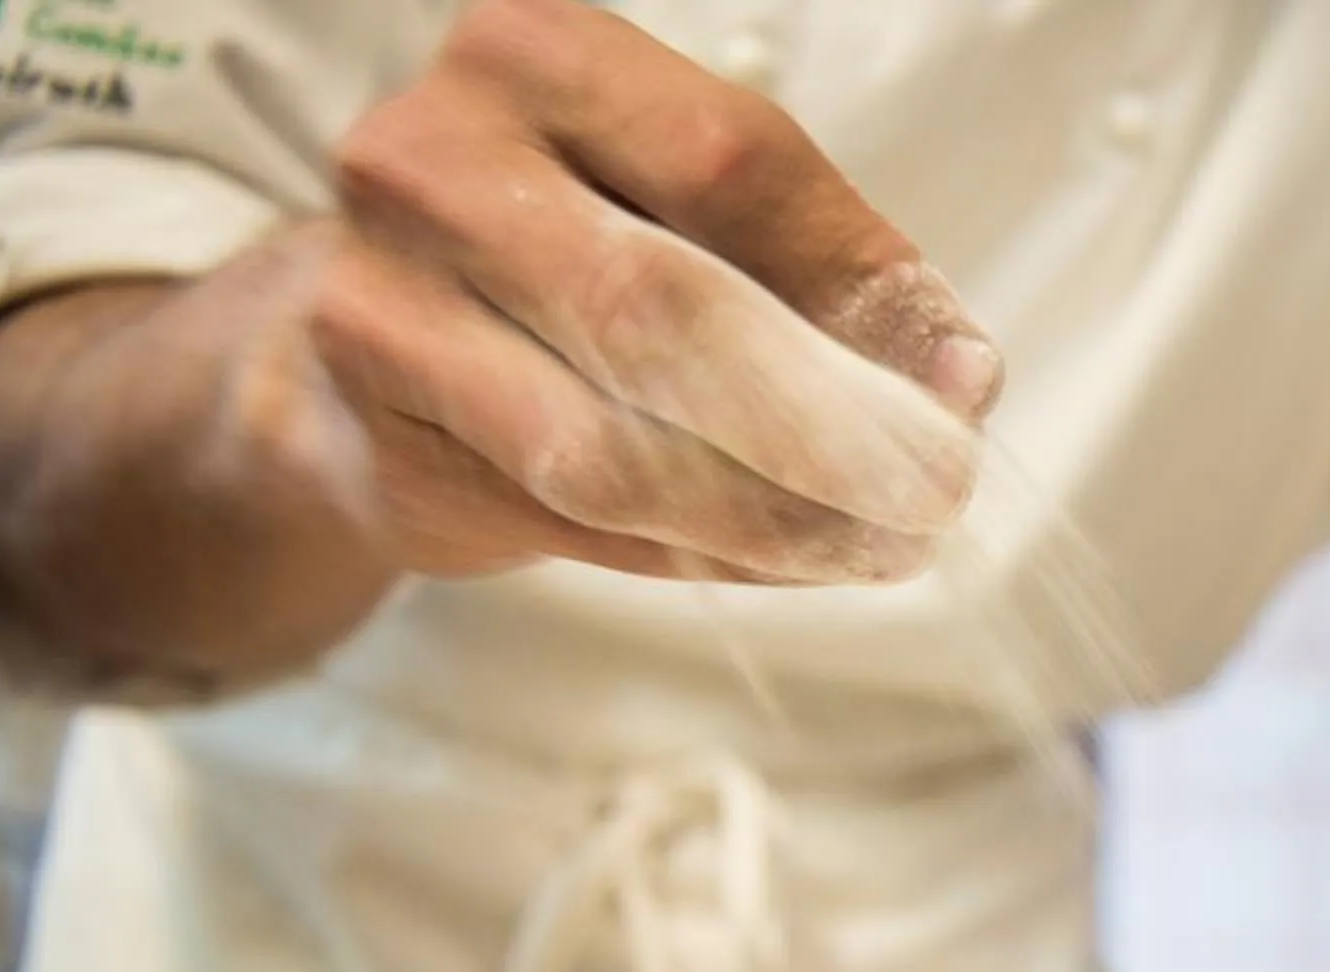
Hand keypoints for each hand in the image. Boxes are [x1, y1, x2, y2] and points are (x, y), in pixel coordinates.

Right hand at [288, 0, 998, 585]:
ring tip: (875, 545)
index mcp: (537, 55)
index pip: (734, 167)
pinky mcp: (381, 447)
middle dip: (829, 425)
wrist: (366, 357)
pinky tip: (777, 559)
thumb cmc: (568, 264)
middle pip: (669, 313)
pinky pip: (576, 523)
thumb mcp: (697, 219)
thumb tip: (959, 374)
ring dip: (774, 518)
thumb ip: (825, 274)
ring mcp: (379, 303)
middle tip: (933, 494)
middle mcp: (431, 159)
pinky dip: (702, 553)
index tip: (963, 384)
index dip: (865, 283)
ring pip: (618, 448)